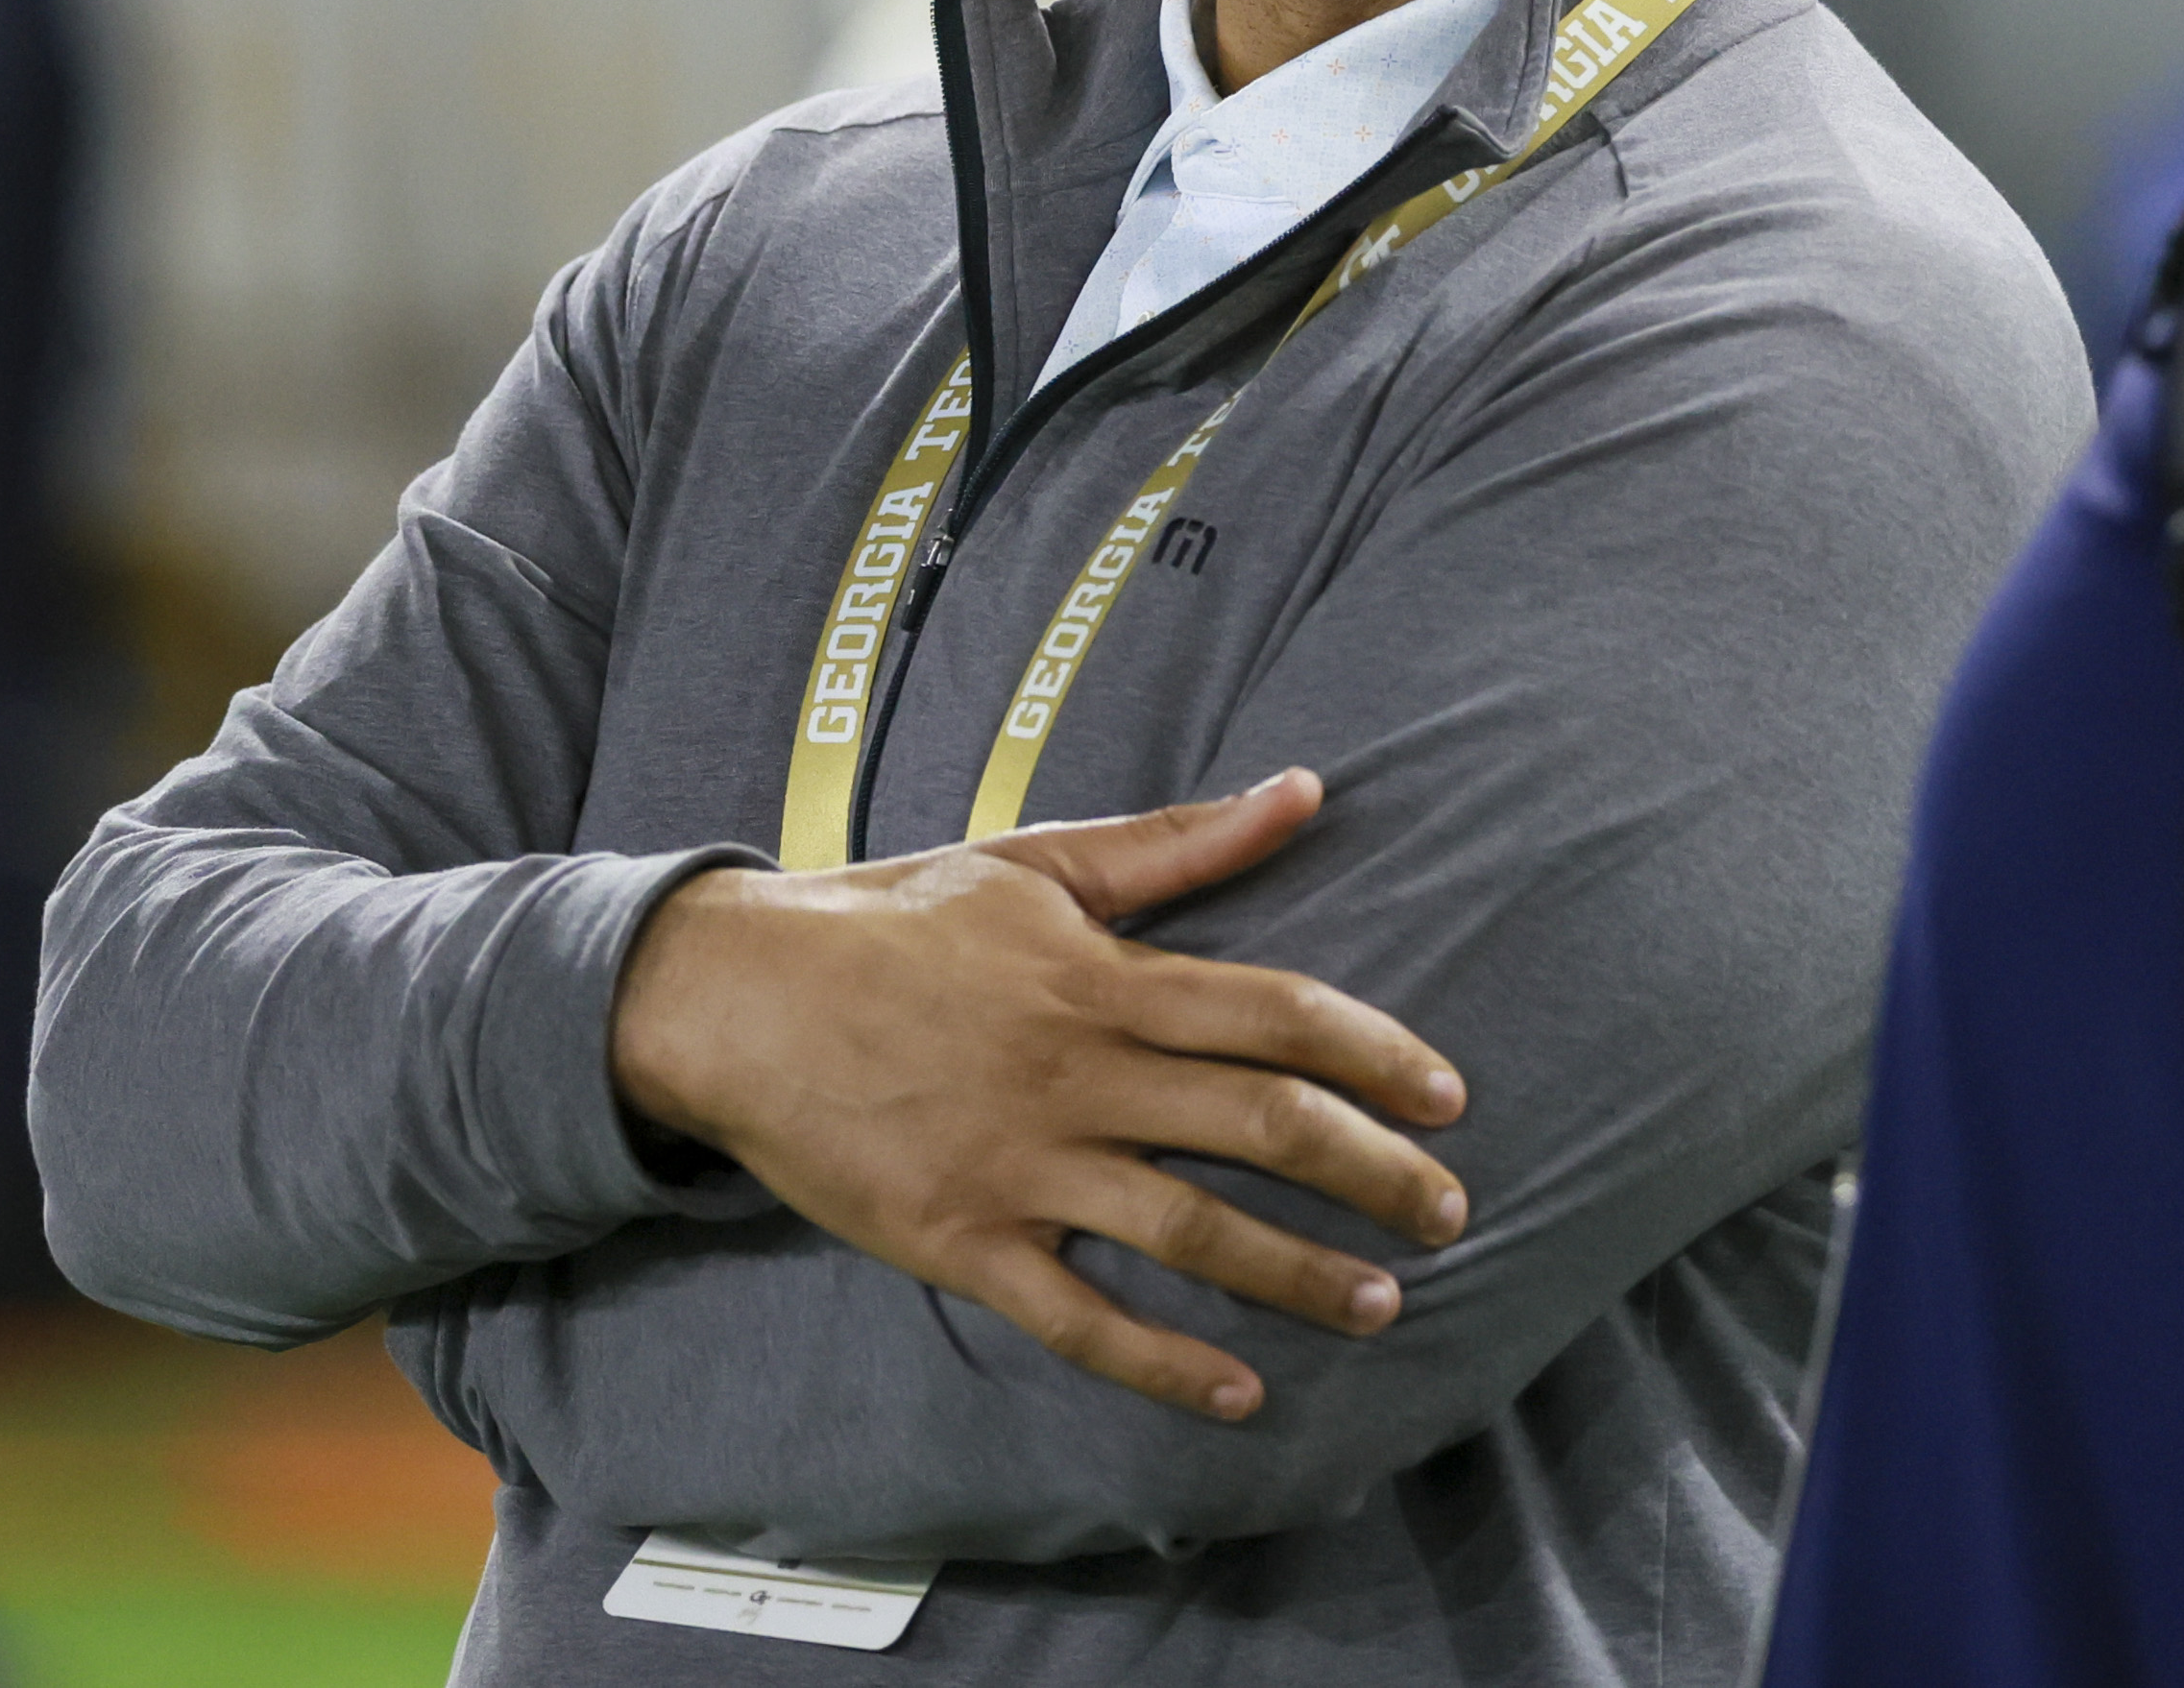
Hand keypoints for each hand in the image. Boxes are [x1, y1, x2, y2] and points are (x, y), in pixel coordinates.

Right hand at [608, 768, 1469, 1421]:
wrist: (732, 997)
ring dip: (1298, 1273)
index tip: (1450, 1096)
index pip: (1272, 1014)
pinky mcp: (961, 1242)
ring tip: (1381, 1305)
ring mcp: (1020, 1165)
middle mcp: (1075, 1072)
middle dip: (1372, 1173)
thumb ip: (1177, 843)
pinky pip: (1080, 1317)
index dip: (1374, 1053)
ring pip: (1190, 1229)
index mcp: (1100, 977)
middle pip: (1259, 1125)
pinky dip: (1165, 1362)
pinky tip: (1241, 1395)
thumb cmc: (892, 919)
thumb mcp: (1035, 862)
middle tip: (1450, 1212)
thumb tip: (1308, 789)